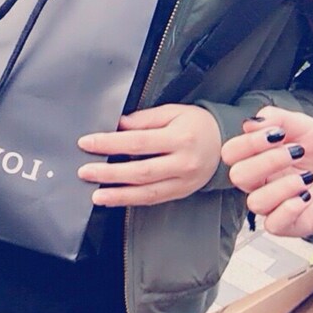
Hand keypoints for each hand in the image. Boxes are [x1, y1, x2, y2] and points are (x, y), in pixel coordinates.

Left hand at [77, 104, 221, 205]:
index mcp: (180, 139)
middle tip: (85, 172)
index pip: (138, 142)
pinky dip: (132, 200)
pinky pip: (154, 199)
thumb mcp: (174, 112)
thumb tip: (118, 126)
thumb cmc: (198, 125)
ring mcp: (183, 182)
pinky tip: (115, 198)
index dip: (110, 144)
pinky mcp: (181, 193)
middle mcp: (182, 163)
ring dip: (119, 195)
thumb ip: (146, 120)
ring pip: (147, 192)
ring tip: (96, 195)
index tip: (87, 143)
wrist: (226, 144)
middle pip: (140, 171)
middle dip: (109, 173)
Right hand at [221, 106, 312, 236]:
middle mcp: (263, 182)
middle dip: (267, 161)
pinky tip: (308, 197)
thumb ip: (278, 119)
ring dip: (282, 186)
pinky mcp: (290, 224)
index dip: (248, 143)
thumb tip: (250, 123)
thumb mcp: (306, 126)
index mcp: (260, 158)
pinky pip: (273, 224)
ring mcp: (275, 205)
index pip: (231, 153)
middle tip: (297, 152)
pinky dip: (289, 209)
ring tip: (308, 178)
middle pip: (238, 177)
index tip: (279, 134)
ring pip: (255, 202)